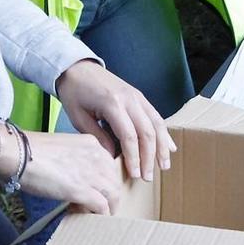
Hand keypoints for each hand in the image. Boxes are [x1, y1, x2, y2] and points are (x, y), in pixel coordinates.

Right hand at [4, 128, 126, 213]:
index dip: (105, 180)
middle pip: (114, 180)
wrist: (18, 153)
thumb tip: (77, 180)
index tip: (100, 190)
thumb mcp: (63, 149)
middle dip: (110, 195)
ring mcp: (92, 173)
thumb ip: (76, 161)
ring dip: (108, 207)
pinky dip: (100, 215)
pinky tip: (92, 219)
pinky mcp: (82, 190)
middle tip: (101, 206)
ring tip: (99, 215)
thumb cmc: (31, 151)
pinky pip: (101, 206)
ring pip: (113, 194)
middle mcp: (97, 157)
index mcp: (92, 144)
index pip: (110, 165)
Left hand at [55, 59, 175, 181]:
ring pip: (157, 124)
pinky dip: (163, 132)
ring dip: (162, 146)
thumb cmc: (74, 93)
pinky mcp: (140, 97)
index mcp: (113, 104)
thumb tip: (113, 157)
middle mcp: (130, 99)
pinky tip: (169, 146)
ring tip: (164, 165)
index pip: (129, 136)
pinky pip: (156, 116)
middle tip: (149, 176)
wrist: (78, 68)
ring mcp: (138, 96)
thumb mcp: (79, 117)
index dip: (134, 157)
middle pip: (147, 132)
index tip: (135, 174)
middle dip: (150, 157)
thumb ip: (97, 137)